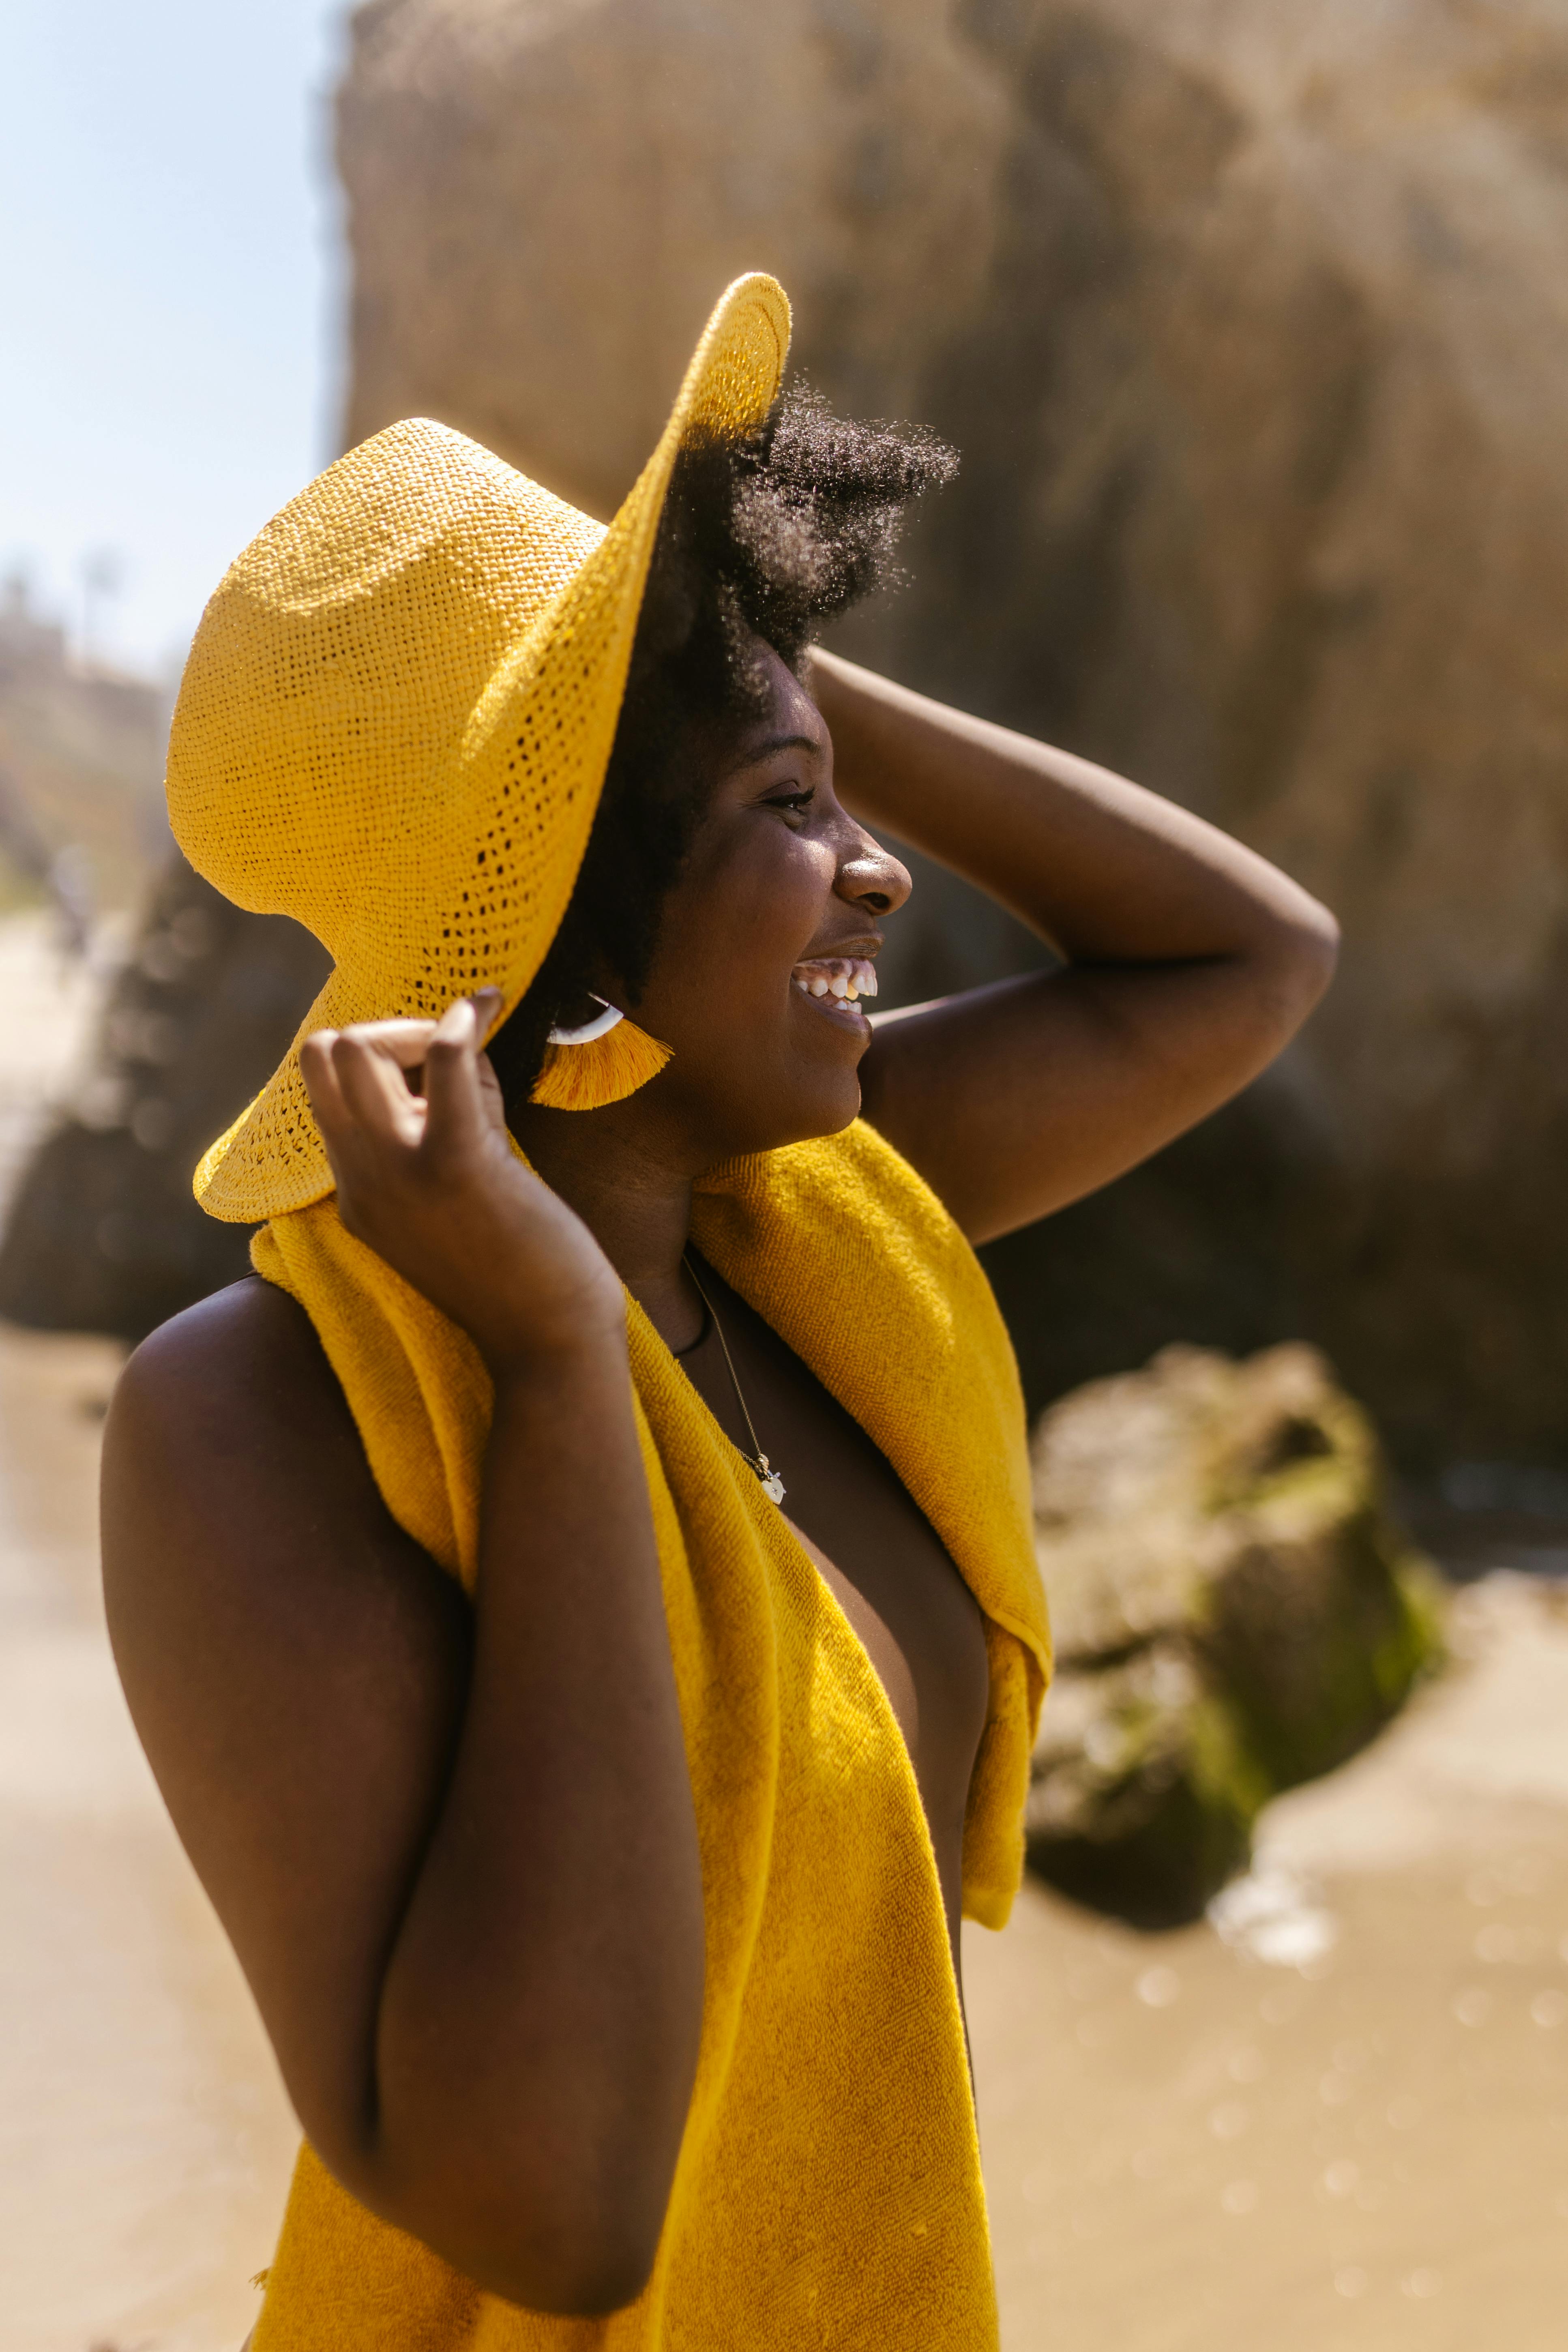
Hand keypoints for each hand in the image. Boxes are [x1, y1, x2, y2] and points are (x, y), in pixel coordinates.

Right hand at [299, 993, 626, 1374]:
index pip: (326, 1089)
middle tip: (448, 1054)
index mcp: (355, 1190)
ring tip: (475, 1052)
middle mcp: (360, 1181)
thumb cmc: (520, 1264)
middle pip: (322, 1057)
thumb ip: (440, 1119)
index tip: (441, 1067)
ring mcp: (397, 1175)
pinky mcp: (455, 1167)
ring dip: (417, 1028)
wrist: (550, 1341)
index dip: (382, 1060)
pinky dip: (461, 1019)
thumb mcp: (456, 1189)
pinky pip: (443, 1060)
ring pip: (354, 1049)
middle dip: (384, 1032)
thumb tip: (455, 1040)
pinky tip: (487, 1006)